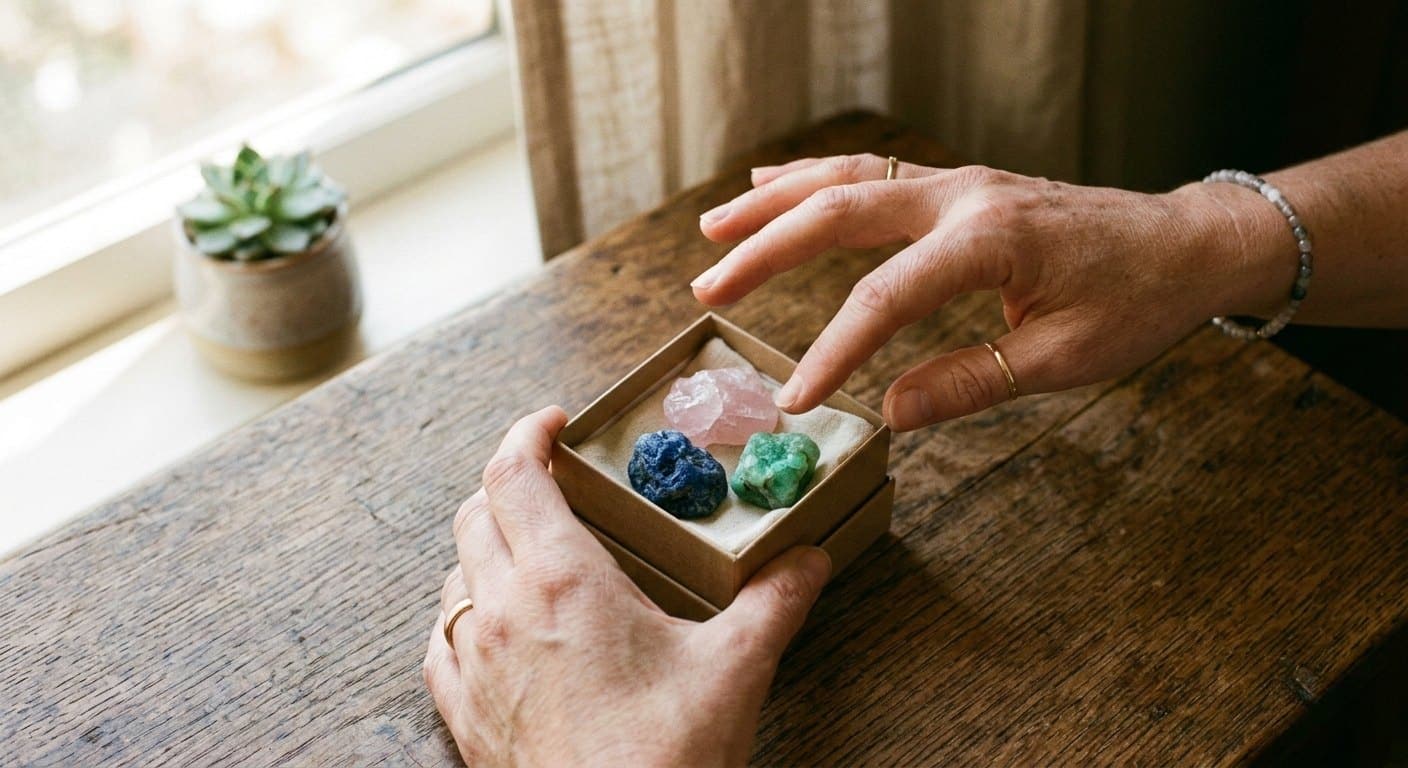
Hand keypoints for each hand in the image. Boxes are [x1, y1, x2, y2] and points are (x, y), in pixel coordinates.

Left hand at [424, 407, 831, 766]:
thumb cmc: (666, 757)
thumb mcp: (735, 667)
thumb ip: (775, 601)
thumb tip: (809, 559)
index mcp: (561, 578)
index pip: (513, 473)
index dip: (527, 433)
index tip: (554, 423)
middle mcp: (502, 609)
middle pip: (476, 513)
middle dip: (511, 483)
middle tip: (555, 482)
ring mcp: (472, 664)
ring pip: (454, 573)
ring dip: (486, 545)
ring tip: (532, 550)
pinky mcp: (463, 714)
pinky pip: (441, 639)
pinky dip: (462, 611)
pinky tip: (494, 625)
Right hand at [693, 154, 1273, 429]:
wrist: (1185, 242)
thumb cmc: (1136, 300)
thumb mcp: (1064, 360)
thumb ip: (970, 383)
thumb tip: (891, 414)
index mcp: (990, 241)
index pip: (886, 297)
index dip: (834, 351)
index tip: (796, 400)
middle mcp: (962, 196)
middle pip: (840, 213)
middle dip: (766, 251)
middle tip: (708, 288)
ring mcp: (957, 182)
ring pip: (845, 179)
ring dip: (775, 203)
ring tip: (715, 229)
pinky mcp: (957, 186)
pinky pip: (870, 172)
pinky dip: (815, 178)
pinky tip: (772, 186)